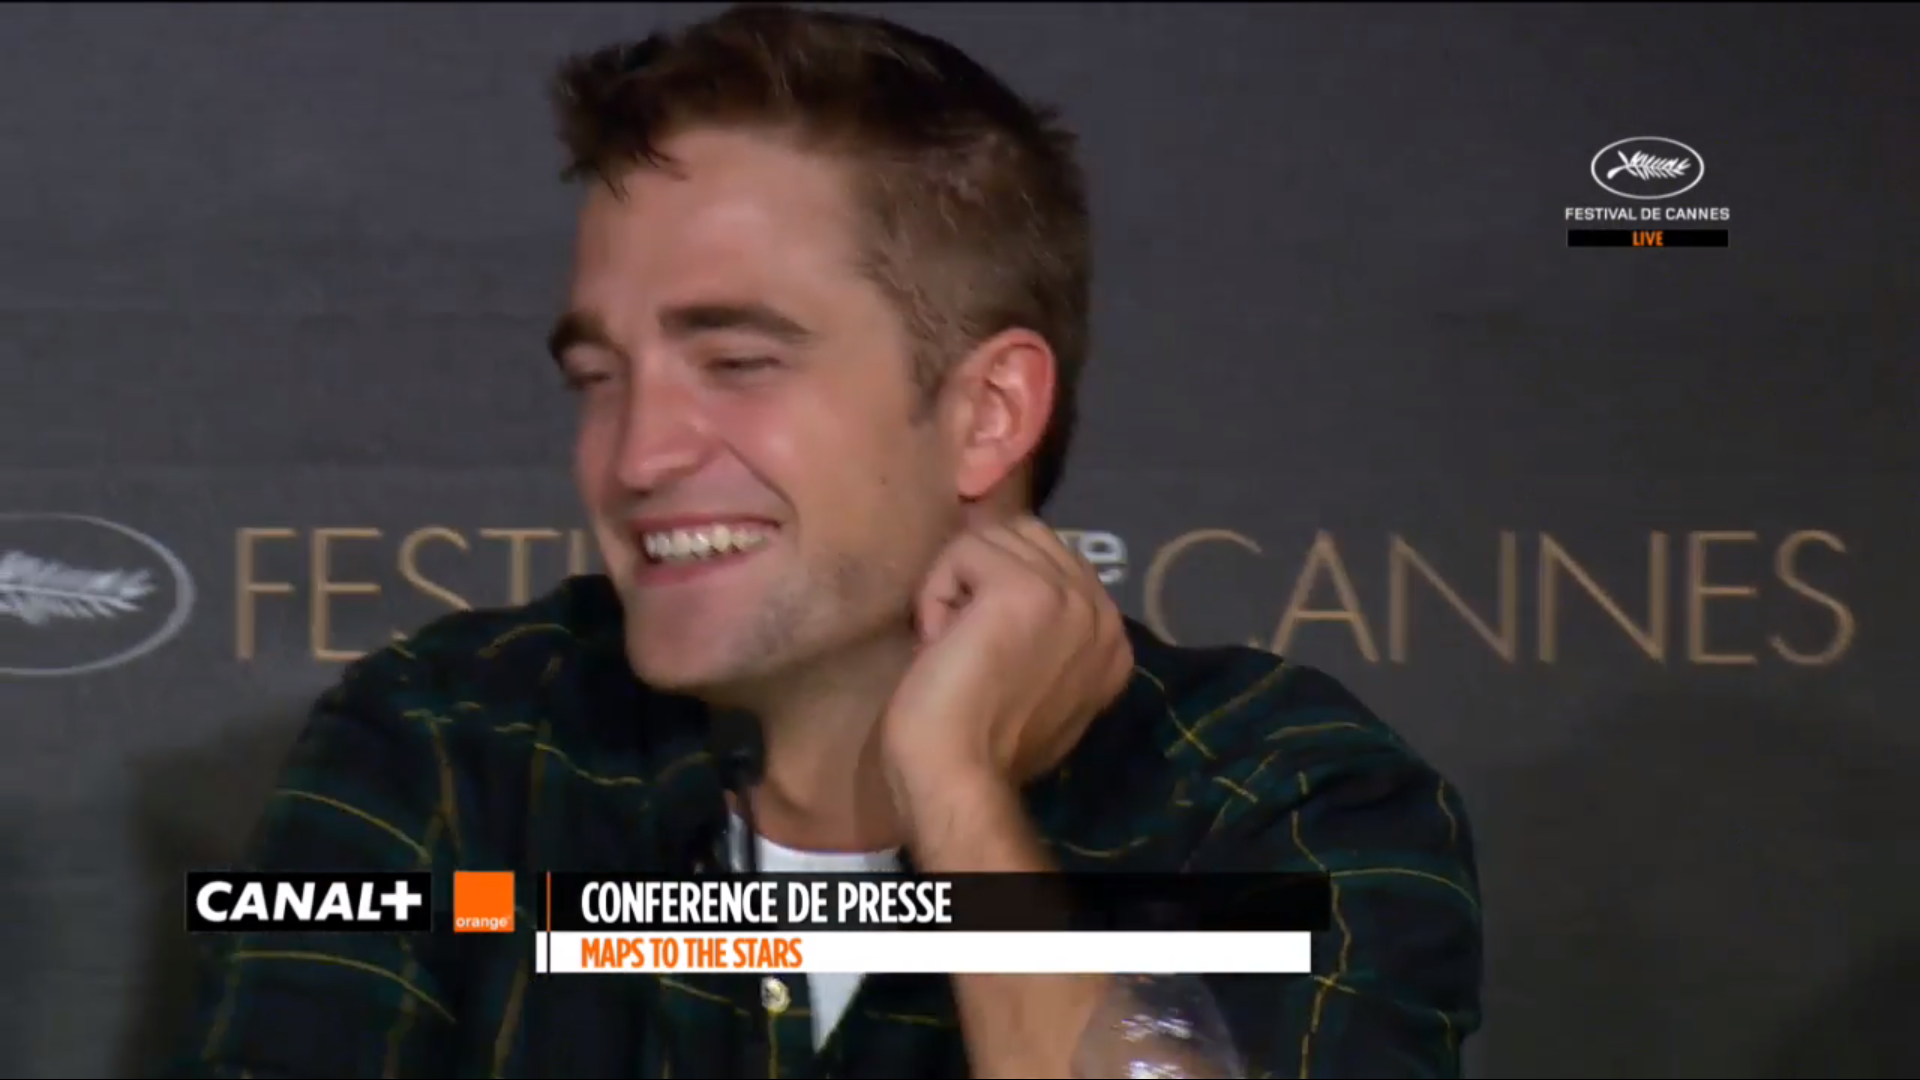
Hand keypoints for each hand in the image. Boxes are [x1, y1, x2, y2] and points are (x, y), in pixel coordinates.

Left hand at [880, 516, 1133, 811]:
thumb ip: (1046, 632)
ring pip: (993, 538)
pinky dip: (934, 591)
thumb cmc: (981, 743)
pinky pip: (963, 549)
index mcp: (1113, 639)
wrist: (957, 775)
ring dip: (954, 585)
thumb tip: (1002, 578)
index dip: (998, 586)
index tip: (984, 649)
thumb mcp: (1036, 682)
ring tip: (952, 643)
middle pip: (1025, 536)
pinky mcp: (1024, 589)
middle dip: (978, 578)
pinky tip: (939, 641)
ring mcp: (1069, 598)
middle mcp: (1103, 613)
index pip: (1052, 559)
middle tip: (962, 643)